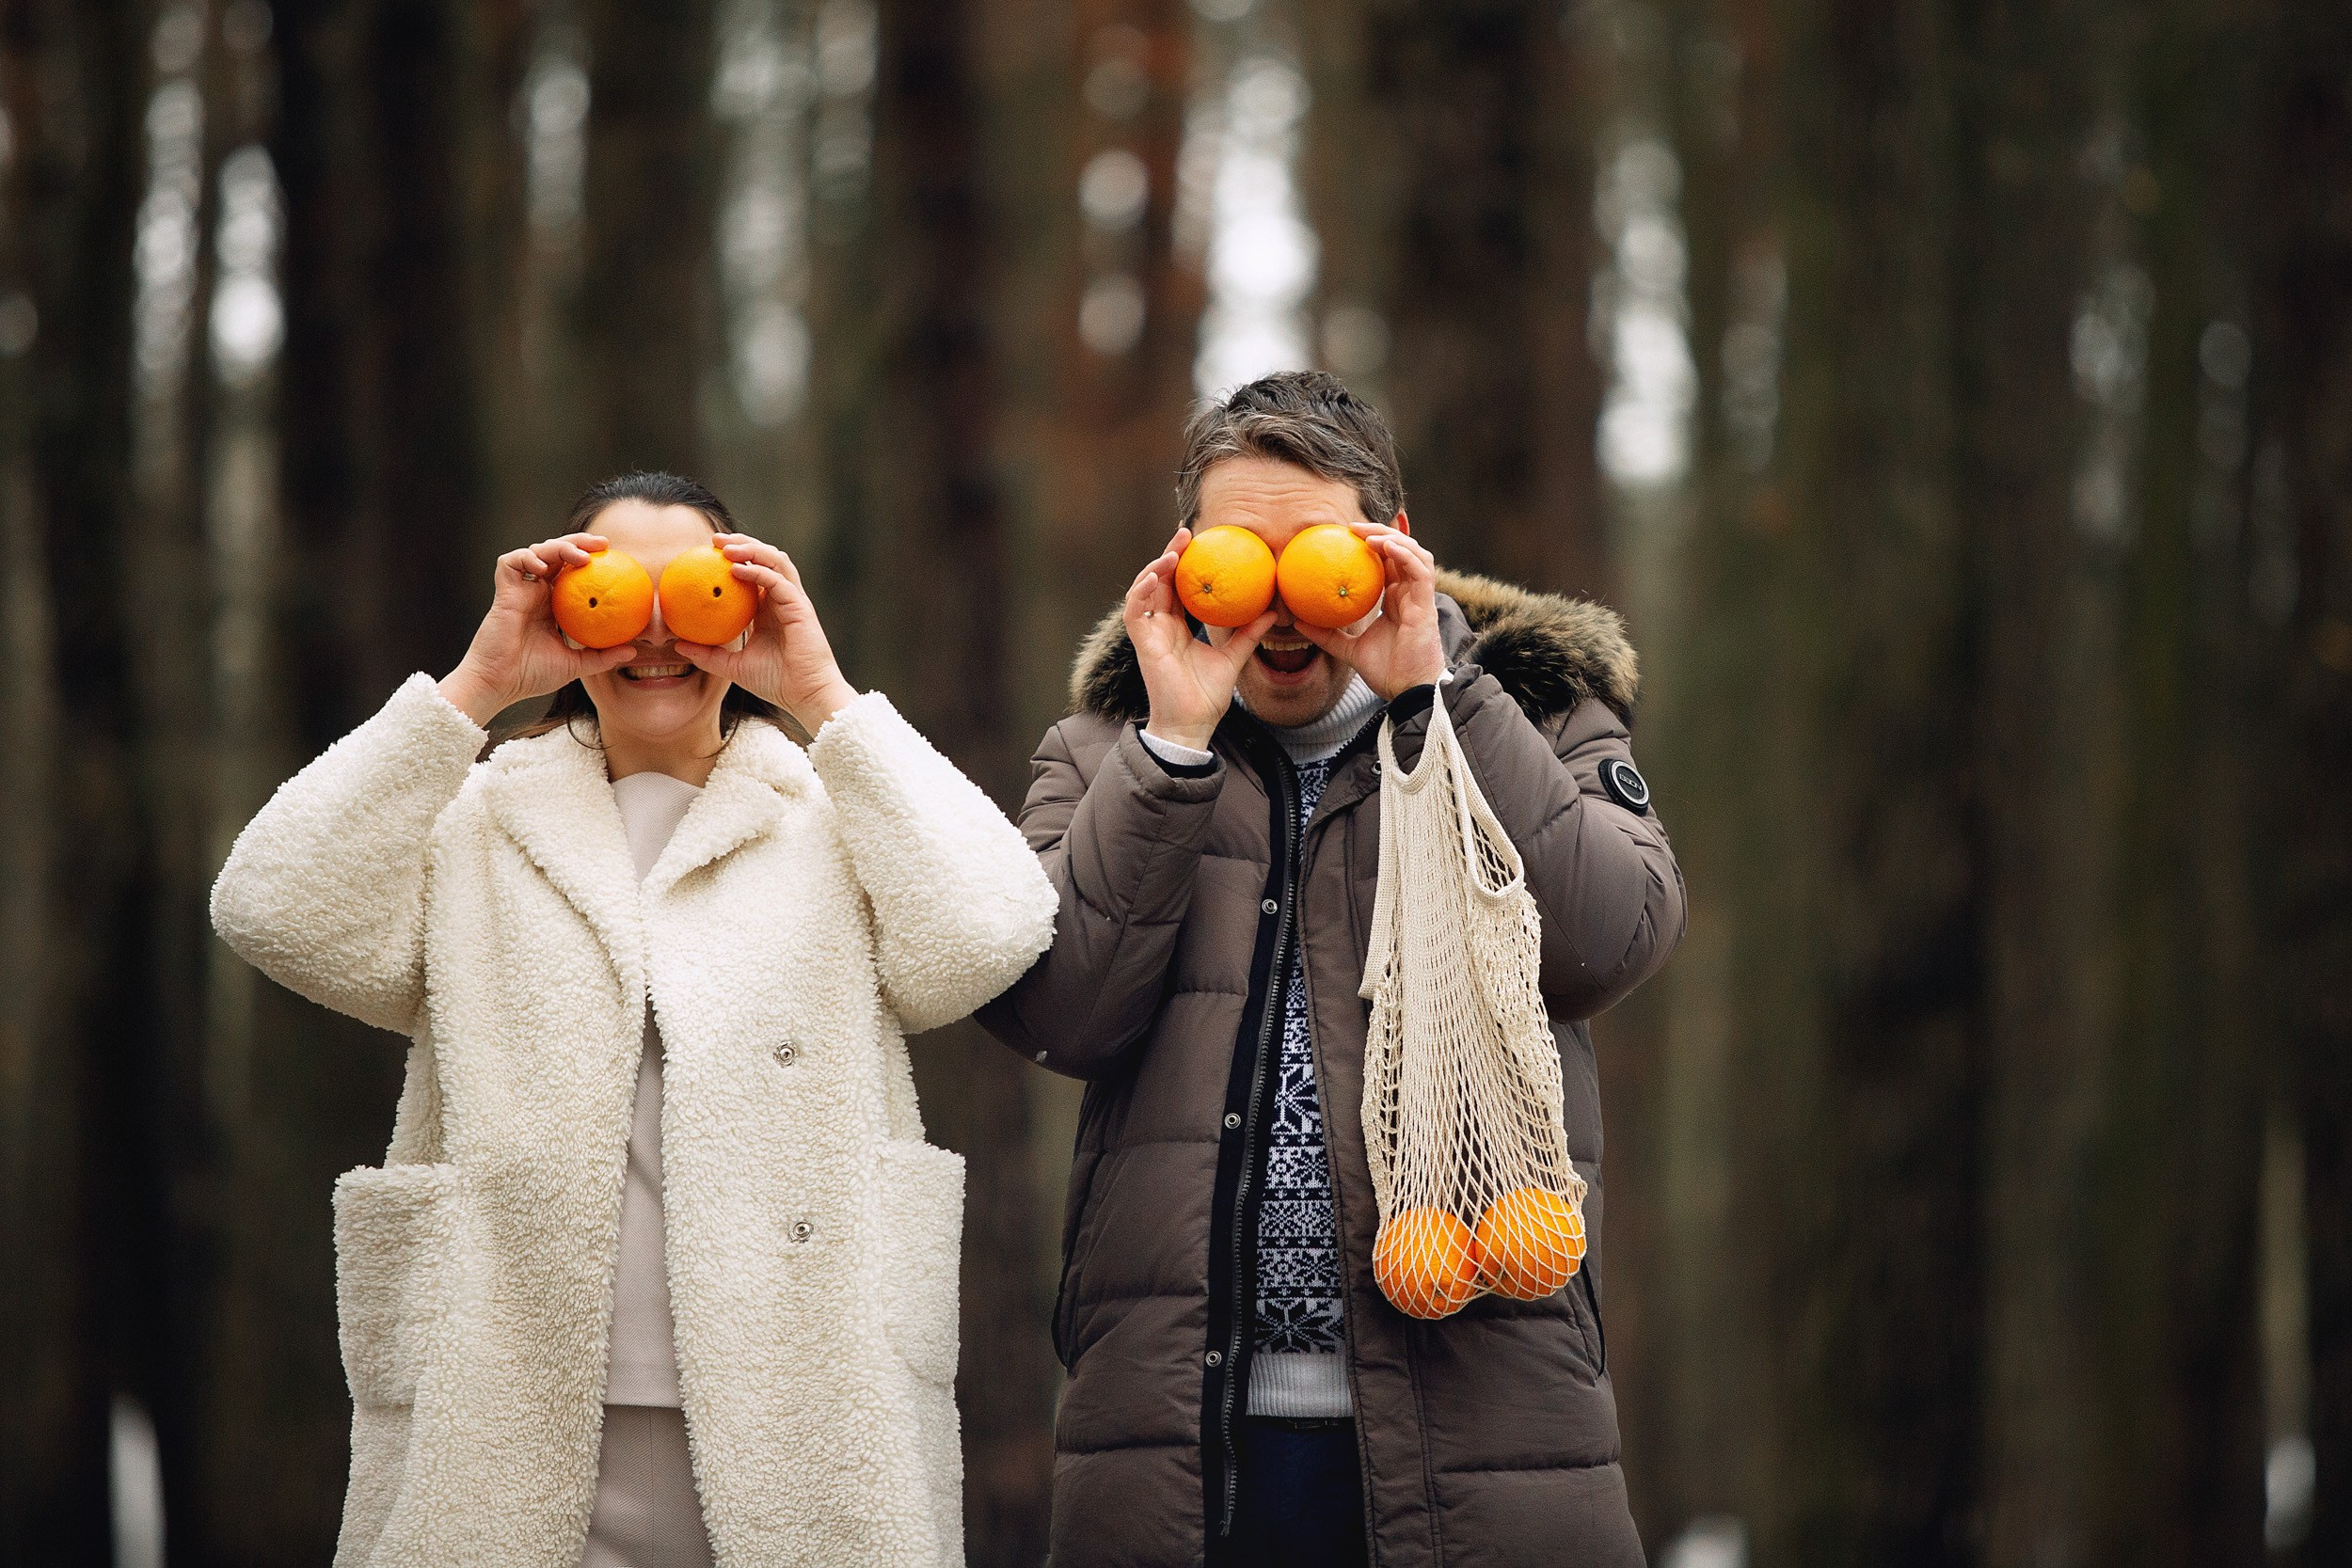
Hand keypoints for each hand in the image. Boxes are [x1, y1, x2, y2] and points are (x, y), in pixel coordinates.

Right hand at [439, 534, 638, 725]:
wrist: (499, 683)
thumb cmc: (531, 675)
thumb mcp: (575, 665)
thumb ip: (602, 656)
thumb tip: (633, 652)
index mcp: (552, 604)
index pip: (573, 572)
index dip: (590, 560)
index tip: (615, 558)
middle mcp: (536, 592)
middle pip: (558, 554)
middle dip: (579, 541)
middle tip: (604, 544)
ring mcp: (519, 590)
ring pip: (537, 551)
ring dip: (559, 546)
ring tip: (580, 556)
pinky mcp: (503, 591)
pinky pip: (510, 562)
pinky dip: (526, 557)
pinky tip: (543, 567)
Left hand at [672, 534, 858, 732]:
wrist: (806, 696)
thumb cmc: (777, 683)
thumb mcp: (734, 667)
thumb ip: (708, 655)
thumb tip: (677, 645)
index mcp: (771, 609)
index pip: (754, 572)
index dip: (734, 558)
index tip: (706, 552)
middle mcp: (784, 599)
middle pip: (766, 558)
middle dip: (742, 543)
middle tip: (714, 540)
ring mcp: (794, 602)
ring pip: (776, 561)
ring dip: (752, 549)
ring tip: (726, 547)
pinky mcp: (801, 608)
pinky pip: (778, 582)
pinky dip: (759, 572)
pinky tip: (738, 570)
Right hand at [1130, 527, 1276, 751]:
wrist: (1193, 725)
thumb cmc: (1207, 696)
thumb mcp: (1234, 658)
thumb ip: (1249, 634)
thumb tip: (1275, 611)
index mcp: (1178, 627)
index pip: (1179, 586)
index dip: (1185, 562)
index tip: (1199, 540)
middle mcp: (1161, 626)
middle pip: (1161, 581)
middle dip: (1170, 553)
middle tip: (1186, 532)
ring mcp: (1149, 634)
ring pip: (1144, 590)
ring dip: (1156, 567)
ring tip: (1174, 551)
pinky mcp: (1142, 644)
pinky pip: (1134, 612)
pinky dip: (1141, 591)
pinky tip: (1155, 576)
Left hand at [1295, 520, 1446, 700]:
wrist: (1408, 692)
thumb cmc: (1387, 671)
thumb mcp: (1349, 649)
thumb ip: (1327, 635)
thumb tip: (1297, 622)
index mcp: (1397, 600)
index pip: (1388, 563)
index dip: (1372, 544)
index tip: (1345, 535)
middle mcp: (1410, 594)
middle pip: (1402, 551)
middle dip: (1379, 532)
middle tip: (1351, 527)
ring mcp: (1420, 598)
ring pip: (1415, 554)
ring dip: (1392, 538)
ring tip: (1366, 533)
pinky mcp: (1426, 605)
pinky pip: (1420, 571)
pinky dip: (1404, 554)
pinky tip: (1385, 546)